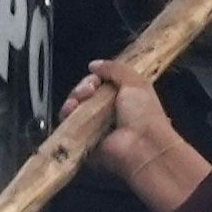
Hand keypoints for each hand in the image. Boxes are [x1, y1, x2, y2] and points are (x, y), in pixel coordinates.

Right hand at [66, 62, 184, 192]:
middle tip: (90, 89)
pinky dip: (67, 115)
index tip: (96, 79)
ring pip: (75, 109)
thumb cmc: (144, 114)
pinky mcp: (84, 142)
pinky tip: (71, 109)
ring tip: (80, 99)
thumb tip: (94, 64)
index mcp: (123, 99)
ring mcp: (95, 128)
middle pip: (85, 95)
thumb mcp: (136, 82)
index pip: (100, 84)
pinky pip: (69, 126)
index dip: (94, 79)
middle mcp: (108, 113)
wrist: (143, 147)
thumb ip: (115, 69)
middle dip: (83, 87)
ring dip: (74, 99)